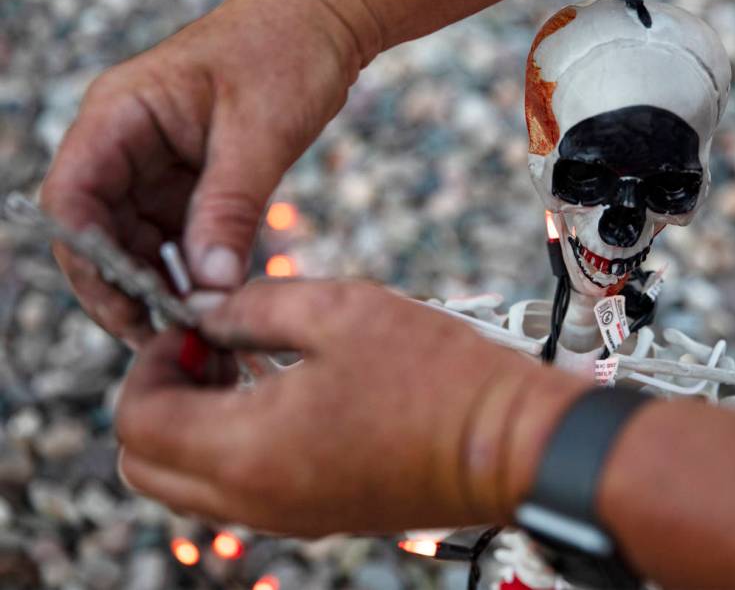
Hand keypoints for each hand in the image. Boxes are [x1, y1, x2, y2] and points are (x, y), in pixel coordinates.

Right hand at [40, 0, 378, 344]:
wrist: (322, 23)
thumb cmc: (285, 52)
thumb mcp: (258, 133)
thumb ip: (229, 208)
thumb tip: (208, 287)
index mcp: (120, 116)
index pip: (72, 199)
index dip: (90, 261)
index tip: (132, 308)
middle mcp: (126, 143)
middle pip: (99, 232)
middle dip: (128, 287)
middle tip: (171, 338)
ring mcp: (157, 164)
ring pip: (139, 242)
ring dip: (163, 285)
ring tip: (198, 331)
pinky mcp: (191, 180)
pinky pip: (178, 235)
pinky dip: (193, 269)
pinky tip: (216, 300)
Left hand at [115, 280, 589, 535]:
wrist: (509, 444)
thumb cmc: (435, 376)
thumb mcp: (337, 311)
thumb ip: (252, 305)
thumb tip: (206, 311)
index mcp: (247, 450)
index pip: (137, 420)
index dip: (149, 361)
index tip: (193, 325)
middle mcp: (254, 499)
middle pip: (145, 467)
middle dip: (157, 399)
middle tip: (207, 349)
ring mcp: (284, 516)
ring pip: (186, 486)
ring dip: (191, 425)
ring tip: (244, 367)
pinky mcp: (315, 516)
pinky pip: (235, 493)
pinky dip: (229, 447)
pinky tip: (281, 394)